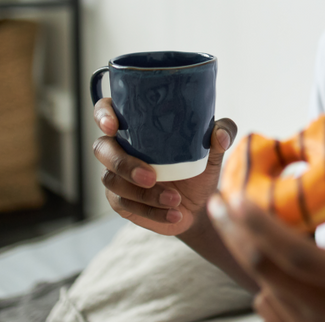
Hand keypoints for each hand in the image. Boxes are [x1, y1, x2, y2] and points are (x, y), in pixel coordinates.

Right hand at [92, 97, 237, 235]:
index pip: (107, 111)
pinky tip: (174, 213)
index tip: (113, 125)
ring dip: (143, 193)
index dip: (103, 114)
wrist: (199, 206)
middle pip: (101, 148)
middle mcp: (121, 148)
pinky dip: (151, 210)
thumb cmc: (199, 167)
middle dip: (123, 163)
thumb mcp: (214, 150)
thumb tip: (220, 134)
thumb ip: (222, 133)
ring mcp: (116, 175)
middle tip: (152, 176)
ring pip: (113, 180)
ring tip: (175, 199)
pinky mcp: (120, 200)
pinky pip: (126, 204)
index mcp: (138, 126)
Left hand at [209, 142, 324, 321]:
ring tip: (239, 223)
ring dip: (246, 252)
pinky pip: (266, 304)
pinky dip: (262, 277)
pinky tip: (270, 259)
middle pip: (264, 270)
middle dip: (234, 233)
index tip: (238, 199)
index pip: (296, 254)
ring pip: (261, 285)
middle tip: (218, 203)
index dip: (263, 227)